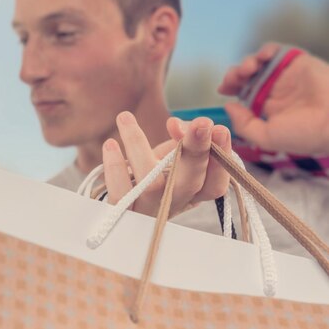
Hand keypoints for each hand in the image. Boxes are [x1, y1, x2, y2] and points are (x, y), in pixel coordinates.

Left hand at [102, 111, 230, 216]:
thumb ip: (182, 137)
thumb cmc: (152, 173)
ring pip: (152, 184)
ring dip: (139, 145)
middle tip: (200, 122)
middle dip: (197, 150)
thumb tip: (176, 125)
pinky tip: (110, 144)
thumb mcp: (172, 154)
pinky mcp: (123, 214)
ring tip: (124, 116)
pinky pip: (120, 194)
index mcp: (193, 193)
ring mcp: (149, 212)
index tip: (220, 129)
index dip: (222, 159)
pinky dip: (115, 167)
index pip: (216, 183)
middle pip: (191, 183)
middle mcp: (175, 204)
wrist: (120, 203)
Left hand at [219, 42, 328, 153]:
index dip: (230, 87)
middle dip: (235, 74)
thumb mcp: (267, 137)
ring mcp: (287, 74)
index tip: (223, 89)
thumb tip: (228, 105)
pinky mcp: (298, 62)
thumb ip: (244, 124)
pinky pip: (278, 50)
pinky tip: (261, 58)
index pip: (242, 92)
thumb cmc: (305, 134)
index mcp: (268, 107)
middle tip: (234, 78)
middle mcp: (276, 89)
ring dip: (247, 62)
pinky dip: (266, 50)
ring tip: (247, 70)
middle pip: (246, 75)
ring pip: (258, 62)